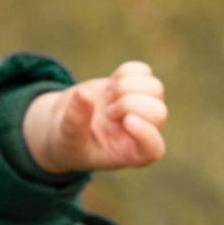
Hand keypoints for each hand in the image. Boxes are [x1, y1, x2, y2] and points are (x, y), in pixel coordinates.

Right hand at [22, 60, 167, 173]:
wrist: (66, 125)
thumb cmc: (69, 142)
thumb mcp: (66, 139)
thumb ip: (74, 122)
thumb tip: (83, 94)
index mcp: (131, 153)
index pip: (153, 148)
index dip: (146, 133)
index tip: (127, 122)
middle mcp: (143, 131)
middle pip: (158, 112)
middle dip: (129, 104)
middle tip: (108, 111)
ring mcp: (142, 108)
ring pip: (155, 88)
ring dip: (127, 87)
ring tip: (107, 98)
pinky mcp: (134, 88)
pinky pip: (143, 71)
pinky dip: (126, 72)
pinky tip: (110, 85)